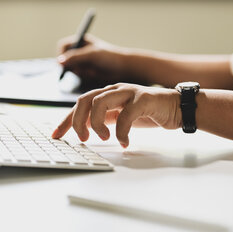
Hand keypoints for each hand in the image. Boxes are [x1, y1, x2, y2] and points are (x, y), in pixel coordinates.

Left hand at [52, 83, 181, 147]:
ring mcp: (128, 92)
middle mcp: (115, 90)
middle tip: (82, 138)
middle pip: (85, 99)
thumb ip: (103, 118)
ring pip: (100, 102)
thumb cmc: (148, 112)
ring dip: (97, 123)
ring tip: (102, 138)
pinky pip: (126, 115)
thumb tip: (82, 129)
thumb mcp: (119, 116)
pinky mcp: (143, 99)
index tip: (56, 135)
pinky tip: (125, 142)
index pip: (80, 104)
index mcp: (107, 94)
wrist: (176, 108)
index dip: (66, 119)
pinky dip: (122, 132)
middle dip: (77, 121)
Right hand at [57, 35, 128, 85]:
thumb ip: (75, 57)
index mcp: (81, 40)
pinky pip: (77, 74)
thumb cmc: (109, 57)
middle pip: (65, 58)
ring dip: (78, 71)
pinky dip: (82, 75)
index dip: (62, 54)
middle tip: (80, 68)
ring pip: (70, 68)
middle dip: (71, 65)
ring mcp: (82, 61)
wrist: (123, 68)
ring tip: (91, 69)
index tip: (65, 62)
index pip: (63, 46)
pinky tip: (92, 73)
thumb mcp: (91, 55)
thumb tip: (59, 62)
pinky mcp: (85, 70)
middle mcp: (80, 50)